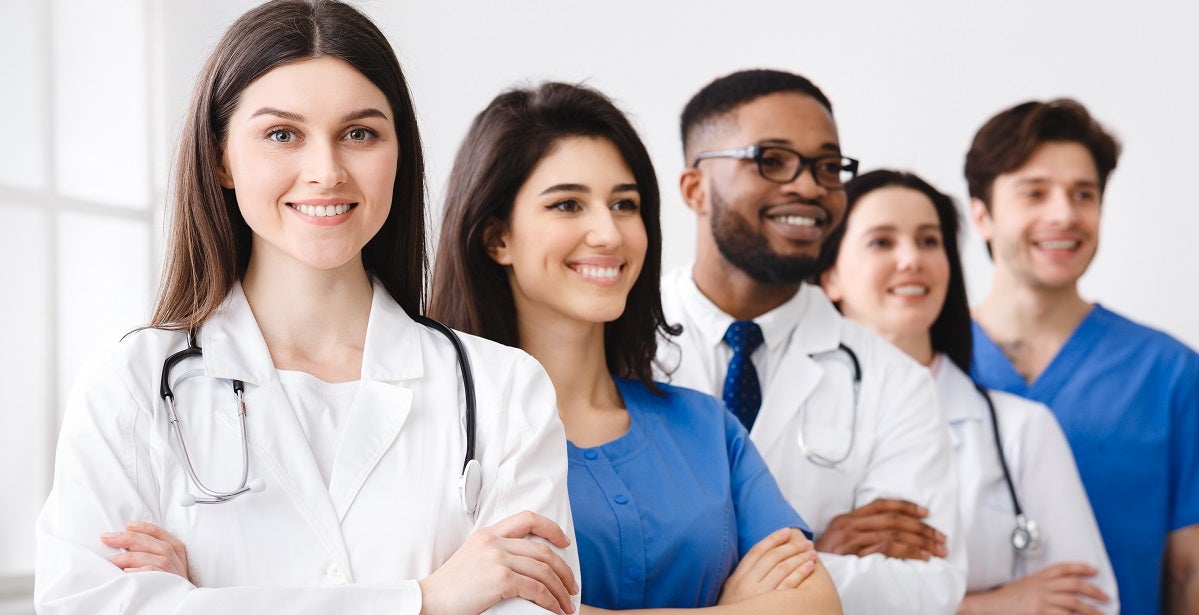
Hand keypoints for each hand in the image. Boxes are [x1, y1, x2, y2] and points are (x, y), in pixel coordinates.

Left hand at [100, 521, 191, 581]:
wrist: (172, 609)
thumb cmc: (162, 587)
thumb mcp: (161, 567)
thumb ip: (149, 554)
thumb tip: (124, 544)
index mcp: (177, 554)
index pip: (162, 535)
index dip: (145, 528)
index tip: (128, 525)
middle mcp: (178, 563)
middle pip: (157, 544)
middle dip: (130, 538)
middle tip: (107, 538)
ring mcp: (175, 575)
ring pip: (156, 558)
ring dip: (130, 556)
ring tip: (110, 560)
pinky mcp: (170, 586)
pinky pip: (155, 574)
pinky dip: (140, 571)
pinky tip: (126, 572)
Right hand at [419, 510, 577, 614]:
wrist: (429, 601)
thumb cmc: (450, 588)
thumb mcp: (472, 558)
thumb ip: (495, 553)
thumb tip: (525, 565)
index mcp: (488, 534)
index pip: (527, 518)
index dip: (551, 529)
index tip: (565, 543)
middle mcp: (494, 542)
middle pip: (543, 551)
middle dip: (564, 571)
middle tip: (571, 587)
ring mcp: (497, 559)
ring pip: (544, 571)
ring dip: (560, 591)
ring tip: (566, 605)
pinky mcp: (500, 579)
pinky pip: (536, 589)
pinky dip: (550, 602)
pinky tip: (554, 610)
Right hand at [719, 527, 817, 603]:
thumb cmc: (733, 612)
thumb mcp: (731, 592)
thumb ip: (742, 576)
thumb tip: (759, 558)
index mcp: (736, 578)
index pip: (757, 551)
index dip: (773, 539)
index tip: (786, 531)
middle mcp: (747, 584)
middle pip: (773, 557)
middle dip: (791, 546)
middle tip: (806, 542)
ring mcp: (760, 595)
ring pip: (783, 568)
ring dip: (799, 557)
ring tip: (811, 552)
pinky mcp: (772, 606)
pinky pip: (789, 585)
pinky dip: (800, 573)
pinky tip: (809, 566)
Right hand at [815, 498, 946, 559]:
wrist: (802, 569)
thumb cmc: (825, 560)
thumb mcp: (841, 541)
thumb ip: (860, 534)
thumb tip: (889, 535)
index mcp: (847, 518)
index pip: (881, 504)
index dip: (906, 505)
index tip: (927, 512)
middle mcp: (848, 524)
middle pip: (892, 519)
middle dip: (921, 528)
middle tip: (941, 538)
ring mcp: (849, 538)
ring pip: (893, 533)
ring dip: (919, 541)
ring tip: (936, 550)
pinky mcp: (852, 552)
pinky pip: (885, 548)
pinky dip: (907, 551)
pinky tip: (921, 557)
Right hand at [959, 562, 1108, 614]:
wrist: (989, 607)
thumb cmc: (1005, 601)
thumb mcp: (1024, 588)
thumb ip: (1041, 588)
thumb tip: (1063, 595)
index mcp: (1037, 578)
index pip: (1062, 568)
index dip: (1080, 567)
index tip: (1093, 570)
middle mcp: (1041, 587)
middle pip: (1073, 584)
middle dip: (1092, 590)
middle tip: (1105, 597)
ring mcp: (1041, 600)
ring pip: (1074, 603)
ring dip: (1091, 610)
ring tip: (1102, 614)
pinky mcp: (1040, 613)